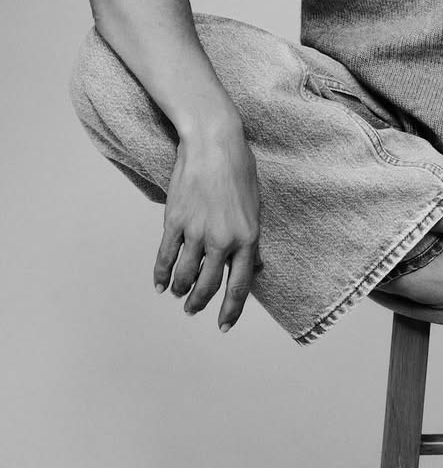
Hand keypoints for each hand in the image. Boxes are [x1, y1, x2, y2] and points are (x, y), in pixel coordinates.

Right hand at [154, 122, 260, 332]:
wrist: (214, 142)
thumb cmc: (239, 168)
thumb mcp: (255, 204)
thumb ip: (252, 238)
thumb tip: (256, 265)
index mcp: (248, 237)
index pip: (239, 286)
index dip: (231, 310)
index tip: (224, 325)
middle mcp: (223, 240)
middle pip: (208, 286)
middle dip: (200, 303)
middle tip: (194, 310)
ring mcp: (196, 232)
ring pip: (185, 277)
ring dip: (181, 291)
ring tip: (180, 295)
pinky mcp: (175, 222)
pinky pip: (166, 258)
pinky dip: (161, 276)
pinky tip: (161, 285)